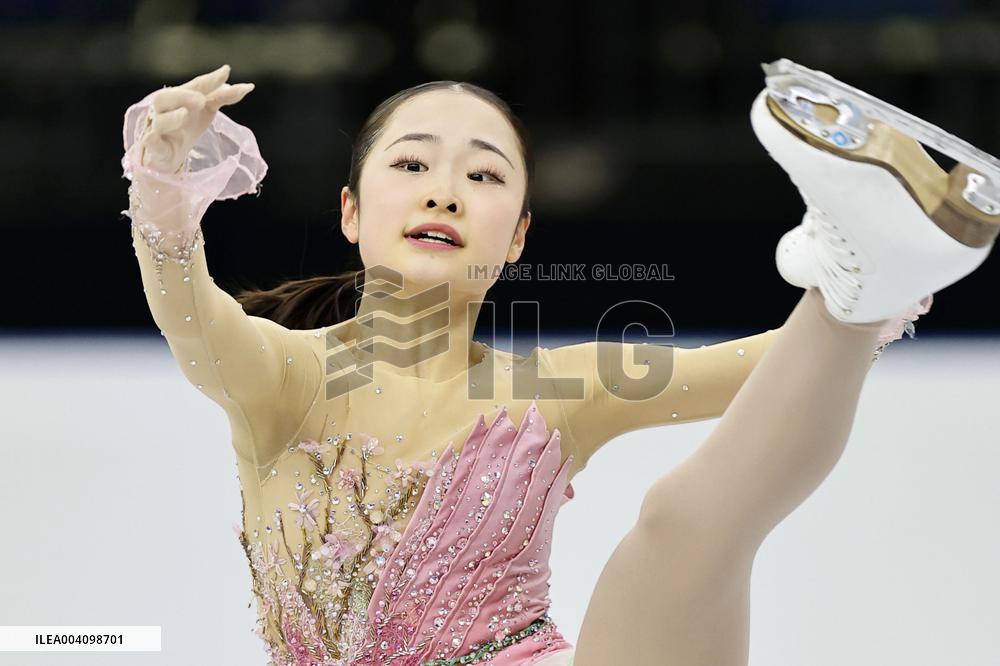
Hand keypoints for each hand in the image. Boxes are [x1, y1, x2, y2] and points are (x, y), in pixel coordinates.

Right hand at [139, 64, 254, 172]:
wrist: (169, 154)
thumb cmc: (187, 126)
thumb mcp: (207, 111)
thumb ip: (222, 97)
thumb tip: (245, 87)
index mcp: (181, 97)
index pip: (195, 86)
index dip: (210, 80)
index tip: (226, 72)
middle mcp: (167, 110)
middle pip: (166, 97)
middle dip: (183, 96)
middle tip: (201, 99)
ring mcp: (159, 128)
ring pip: (160, 120)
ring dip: (172, 117)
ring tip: (184, 115)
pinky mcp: (155, 148)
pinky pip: (150, 142)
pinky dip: (152, 140)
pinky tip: (155, 138)